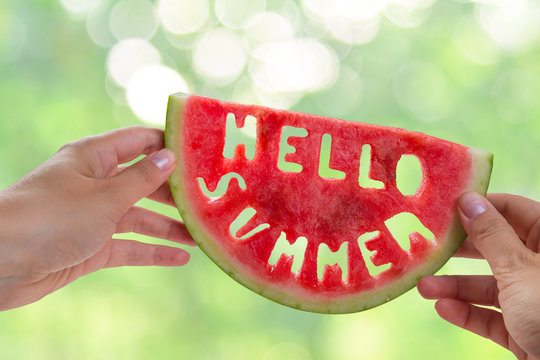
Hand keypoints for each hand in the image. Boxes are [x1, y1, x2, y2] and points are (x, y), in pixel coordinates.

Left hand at [0, 126, 194, 310]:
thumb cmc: (51, 217)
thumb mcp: (105, 196)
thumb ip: (142, 179)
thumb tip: (170, 157)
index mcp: (95, 157)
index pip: (141, 142)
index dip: (171, 145)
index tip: (203, 152)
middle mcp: (97, 182)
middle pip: (145, 182)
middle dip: (176, 193)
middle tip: (209, 199)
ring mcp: (95, 215)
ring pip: (141, 217)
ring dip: (170, 227)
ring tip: (202, 235)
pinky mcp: (92, 245)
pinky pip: (129, 245)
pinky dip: (153, 251)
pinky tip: (180, 258)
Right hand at [418, 192, 539, 359]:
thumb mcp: (518, 268)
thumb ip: (490, 234)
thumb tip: (468, 200)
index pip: (513, 210)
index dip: (479, 207)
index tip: (445, 209)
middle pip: (494, 248)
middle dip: (459, 251)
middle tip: (429, 246)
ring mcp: (532, 299)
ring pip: (488, 285)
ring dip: (454, 287)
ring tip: (424, 287)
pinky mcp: (524, 329)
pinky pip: (491, 316)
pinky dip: (467, 313)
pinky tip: (443, 308)